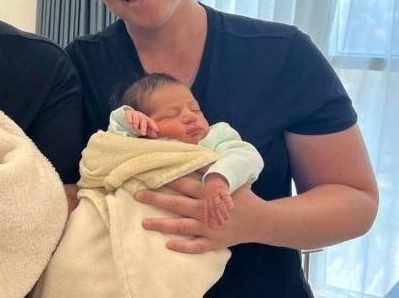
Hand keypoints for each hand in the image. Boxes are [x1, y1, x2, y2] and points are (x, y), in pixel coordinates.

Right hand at [124, 109, 157, 137]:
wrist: (129, 115)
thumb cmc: (138, 122)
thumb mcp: (143, 126)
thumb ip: (149, 131)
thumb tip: (155, 136)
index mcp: (145, 119)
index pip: (150, 121)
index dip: (153, 125)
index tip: (156, 130)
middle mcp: (140, 116)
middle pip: (143, 120)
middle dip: (143, 127)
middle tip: (143, 134)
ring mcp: (134, 114)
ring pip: (136, 117)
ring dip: (136, 123)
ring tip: (135, 129)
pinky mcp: (128, 113)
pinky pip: (129, 115)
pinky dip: (129, 118)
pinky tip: (129, 122)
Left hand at [134, 176, 259, 253]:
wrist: (261, 221)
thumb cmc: (243, 196)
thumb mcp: (230, 177)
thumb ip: (211, 168)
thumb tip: (194, 152)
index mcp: (208, 191)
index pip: (183, 182)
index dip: (165, 177)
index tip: (148, 173)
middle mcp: (205, 209)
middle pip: (176, 203)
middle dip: (155, 198)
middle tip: (137, 195)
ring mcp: (208, 227)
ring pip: (181, 226)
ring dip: (162, 224)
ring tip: (144, 223)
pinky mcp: (213, 242)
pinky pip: (196, 246)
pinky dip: (183, 247)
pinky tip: (168, 245)